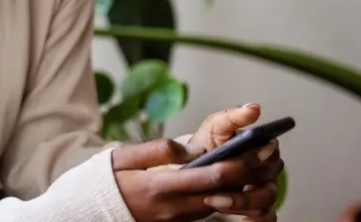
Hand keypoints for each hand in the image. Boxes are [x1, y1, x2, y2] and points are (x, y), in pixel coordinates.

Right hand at [112, 138, 281, 221]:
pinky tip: (233, 180)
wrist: (90, 212)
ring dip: (242, 185)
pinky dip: (225, 195)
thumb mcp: (125, 157)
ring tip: (259, 165)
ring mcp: (177, 218)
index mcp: (163, 186)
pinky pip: (207, 209)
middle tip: (270, 154)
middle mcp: (175, 207)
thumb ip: (160, 150)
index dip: (242, 161)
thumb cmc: (106, 180)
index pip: (214, 176)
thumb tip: (195, 149)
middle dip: (251, 172)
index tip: (259, 146)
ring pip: (220, 203)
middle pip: (225, 191)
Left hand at [188, 104, 284, 220]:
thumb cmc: (209, 145)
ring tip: (214, 200)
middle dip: (244, 179)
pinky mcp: (258, 210)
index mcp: (262, 147)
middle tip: (217, 185)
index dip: (258, 157)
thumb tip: (254, 108)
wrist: (194, 169)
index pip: (271, 152)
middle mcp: (268, 170)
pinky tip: (238, 219)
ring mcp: (264, 191)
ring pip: (266, 200)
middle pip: (268, 178)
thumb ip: (233, 116)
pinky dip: (254, 220)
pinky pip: (266, 219)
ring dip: (241, 202)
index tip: (243, 159)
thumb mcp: (216, 127)